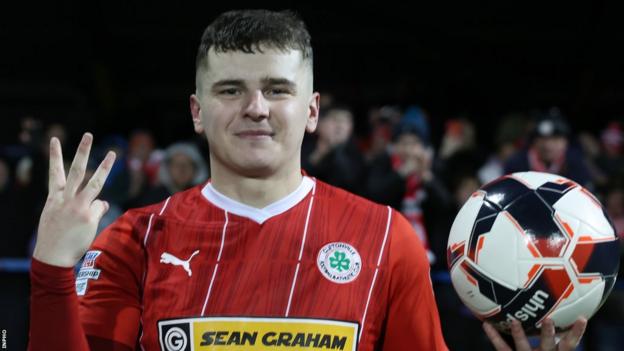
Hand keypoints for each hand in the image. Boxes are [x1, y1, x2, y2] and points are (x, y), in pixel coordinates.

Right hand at [33, 133, 115, 266]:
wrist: (52, 256)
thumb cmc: (55, 236)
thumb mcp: (58, 216)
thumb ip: (77, 205)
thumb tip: (103, 201)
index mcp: (55, 198)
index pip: (55, 172)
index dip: (54, 155)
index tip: (54, 139)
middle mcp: (66, 199)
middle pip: (76, 170)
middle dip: (82, 151)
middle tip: (88, 135)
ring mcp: (78, 206)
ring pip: (94, 182)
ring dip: (104, 167)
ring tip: (112, 153)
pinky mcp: (88, 217)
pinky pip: (100, 208)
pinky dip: (97, 213)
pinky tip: (87, 224)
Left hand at [483, 318, 586, 350]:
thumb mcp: (555, 347)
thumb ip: (559, 331)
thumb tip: (569, 306)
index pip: (570, 342)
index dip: (576, 331)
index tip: (582, 318)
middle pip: (548, 343)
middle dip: (548, 332)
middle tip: (548, 319)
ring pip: (524, 347)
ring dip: (519, 334)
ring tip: (514, 321)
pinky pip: (502, 348)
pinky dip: (494, 336)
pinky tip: (485, 324)